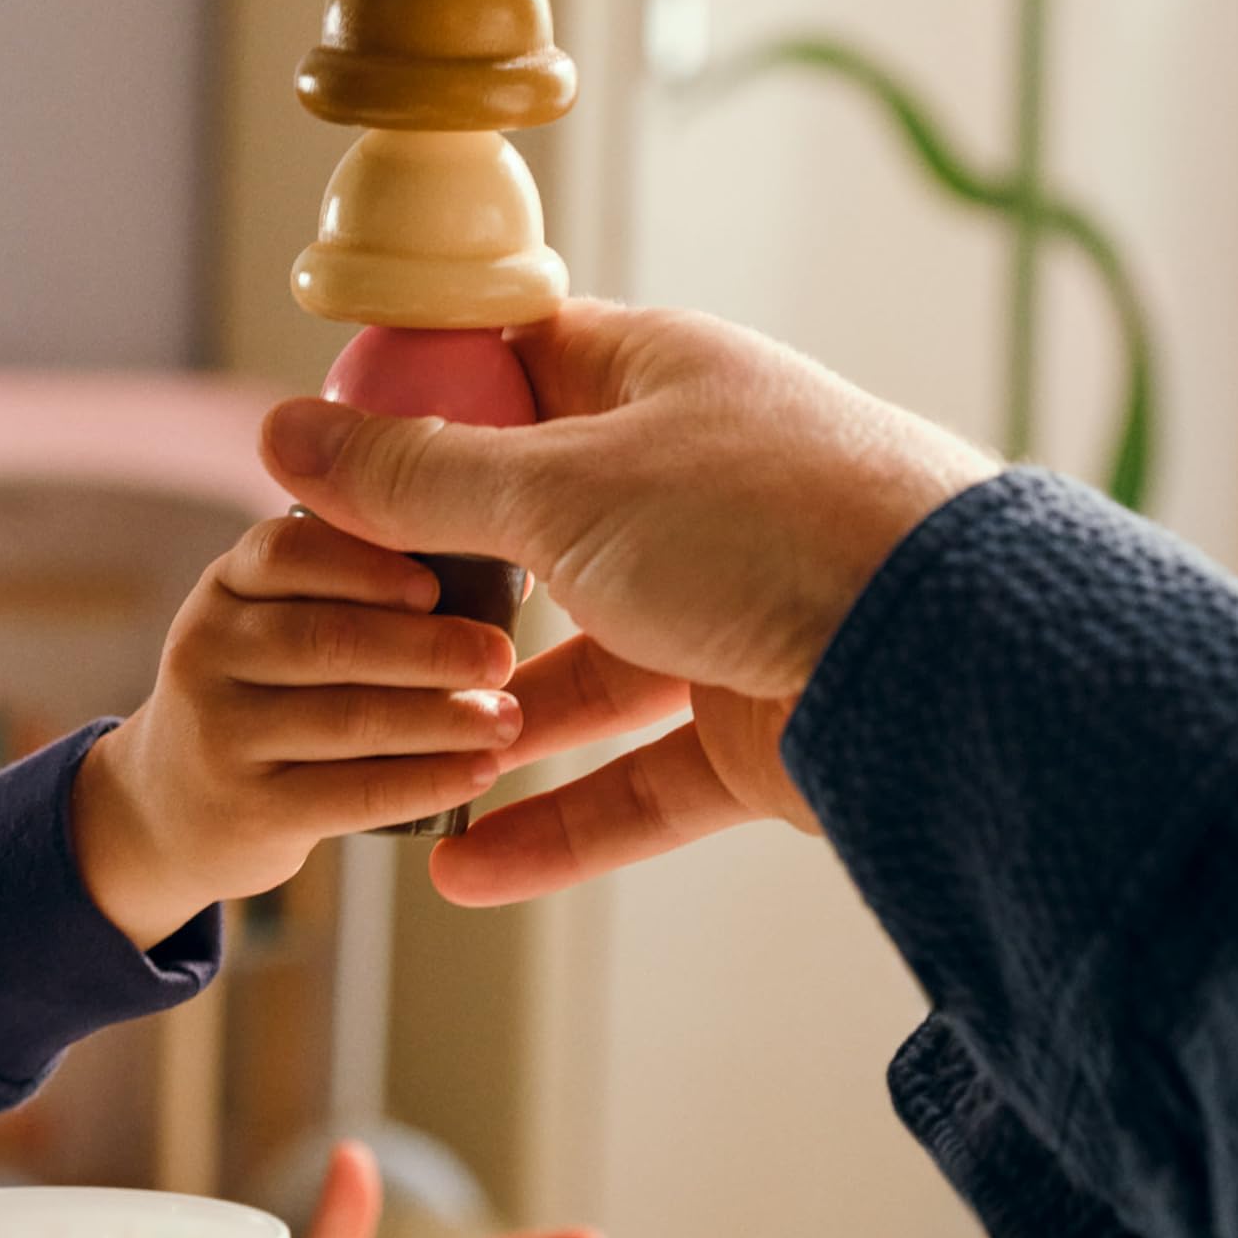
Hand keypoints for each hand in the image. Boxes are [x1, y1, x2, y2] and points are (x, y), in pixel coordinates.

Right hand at [71, 515, 523, 947]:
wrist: (173, 812)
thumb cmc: (272, 693)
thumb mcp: (286, 612)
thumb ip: (357, 569)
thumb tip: (477, 516)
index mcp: (231, 583)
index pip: (287, 550)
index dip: (367, 563)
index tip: (436, 581)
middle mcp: (207, 648)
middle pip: (325, 638)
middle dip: (425, 646)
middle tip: (500, 654)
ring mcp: (218, 733)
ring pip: (346, 717)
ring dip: (439, 717)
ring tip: (506, 718)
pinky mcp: (246, 814)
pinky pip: (351, 793)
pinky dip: (424, 781)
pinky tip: (480, 772)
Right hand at [258, 302, 995, 904]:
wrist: (954, 655)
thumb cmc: (766, 520)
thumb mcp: (558, 487)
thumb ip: (416, 479)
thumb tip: (283, 437)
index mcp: (652, 383)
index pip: (514, 367)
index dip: (420, 400)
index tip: (328, 454)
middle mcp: (687, 486)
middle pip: (536, 525)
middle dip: (443, 579)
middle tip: (341, 615)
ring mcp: (724, 608)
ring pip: (581, 667)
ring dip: (493, 715)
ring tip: (400, 753)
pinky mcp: (754, 725)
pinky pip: (634, 780)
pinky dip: (556, 824)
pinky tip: (466, 870)